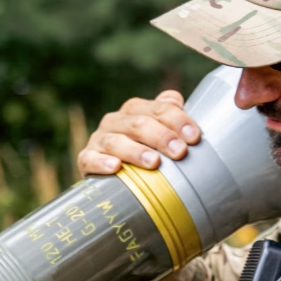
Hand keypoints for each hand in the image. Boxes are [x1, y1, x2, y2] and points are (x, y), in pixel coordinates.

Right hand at [78, 89, 200, 174]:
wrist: (113, 180)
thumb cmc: (146, 153)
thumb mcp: (161, 134)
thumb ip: (169, 115)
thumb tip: (177, 100)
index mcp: (135, 110)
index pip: (158, 108)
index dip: (177, 120)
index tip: (194, 137)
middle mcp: (115, 121)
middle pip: (139, 123)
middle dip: (161, 137)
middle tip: (180, 152)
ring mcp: (99, 140)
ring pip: (115, 141)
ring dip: (135, 151)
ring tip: (153, 162)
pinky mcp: (86, 159)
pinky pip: (90, 159)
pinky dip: (102, 162)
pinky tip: (116, 167)